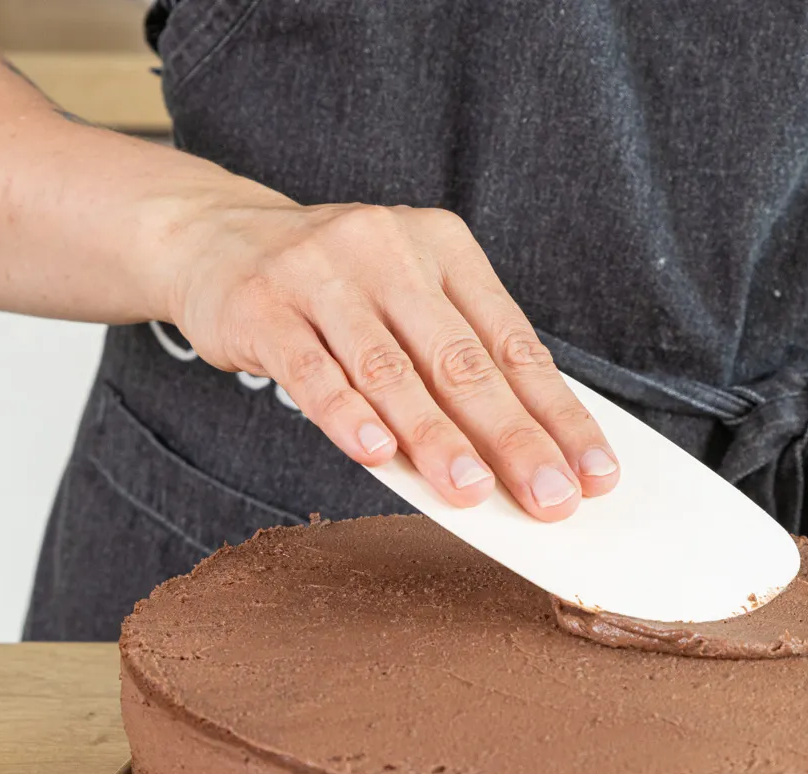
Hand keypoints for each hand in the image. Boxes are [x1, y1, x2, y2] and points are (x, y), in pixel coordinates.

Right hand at [163, 186, 619, 518]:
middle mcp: (390, 250)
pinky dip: (347, 414)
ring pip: (390, 369)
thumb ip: (456, 363)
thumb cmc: (334, 290)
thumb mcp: (407, 300)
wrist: (213, 238)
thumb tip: (525, 459)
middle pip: (462, 361)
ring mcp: (323, 274)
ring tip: (473, 491)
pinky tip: (376, 455)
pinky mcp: (263, 307)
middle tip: (551, 499)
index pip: (514, 345)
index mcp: (445, 248)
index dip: (558, 415)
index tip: (594, 474)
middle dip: (514, 438)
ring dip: (436, 438)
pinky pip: (312, 370)